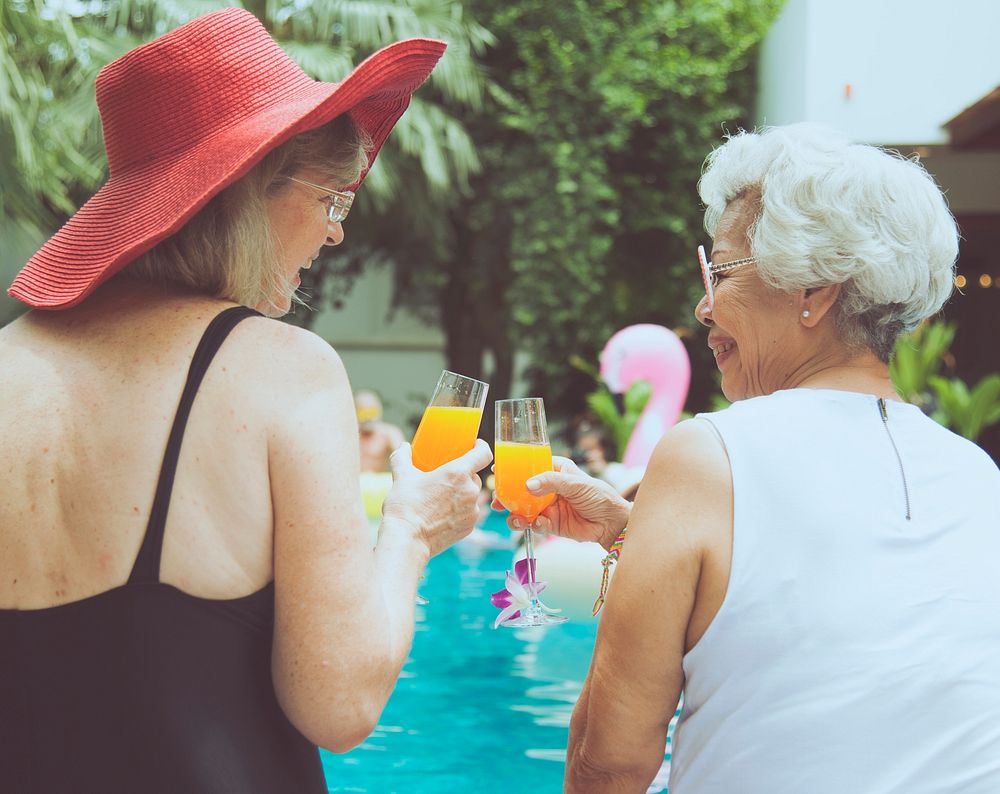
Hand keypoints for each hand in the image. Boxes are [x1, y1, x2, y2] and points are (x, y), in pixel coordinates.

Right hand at [382, 440, 492, 557]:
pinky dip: (459, 510)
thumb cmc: (405, 506)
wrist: (407, 540)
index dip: (481, 447)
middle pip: (474, 475)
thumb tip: (403, 446)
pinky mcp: (470, 527)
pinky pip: (469, 512)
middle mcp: (470, 490)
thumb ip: (402, 457)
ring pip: (472, 495)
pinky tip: (442, 513)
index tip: (475, 445)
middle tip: (445, 477)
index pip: (483, 454)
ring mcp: (472, 510)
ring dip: (461, 493)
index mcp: (457, 473)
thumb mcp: (402, 476)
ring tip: (441, 498)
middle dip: (462, 474)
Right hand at [492, 456, 631, 549]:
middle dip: (508, 496)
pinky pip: (534, 524)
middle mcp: (548, 488)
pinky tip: (539, 523)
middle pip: (521, 490)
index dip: (513, 469)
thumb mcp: (576, 483)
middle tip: (498, 501)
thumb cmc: (599, 496)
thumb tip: (528, 485)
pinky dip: (533, 525)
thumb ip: (551, 482)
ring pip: (523, 510)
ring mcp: (548, 507)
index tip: (497, 471)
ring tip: (516, 519)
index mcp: (555, 471)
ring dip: (516, 515)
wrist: (612, 523)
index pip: (530, 466)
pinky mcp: (551, 524)